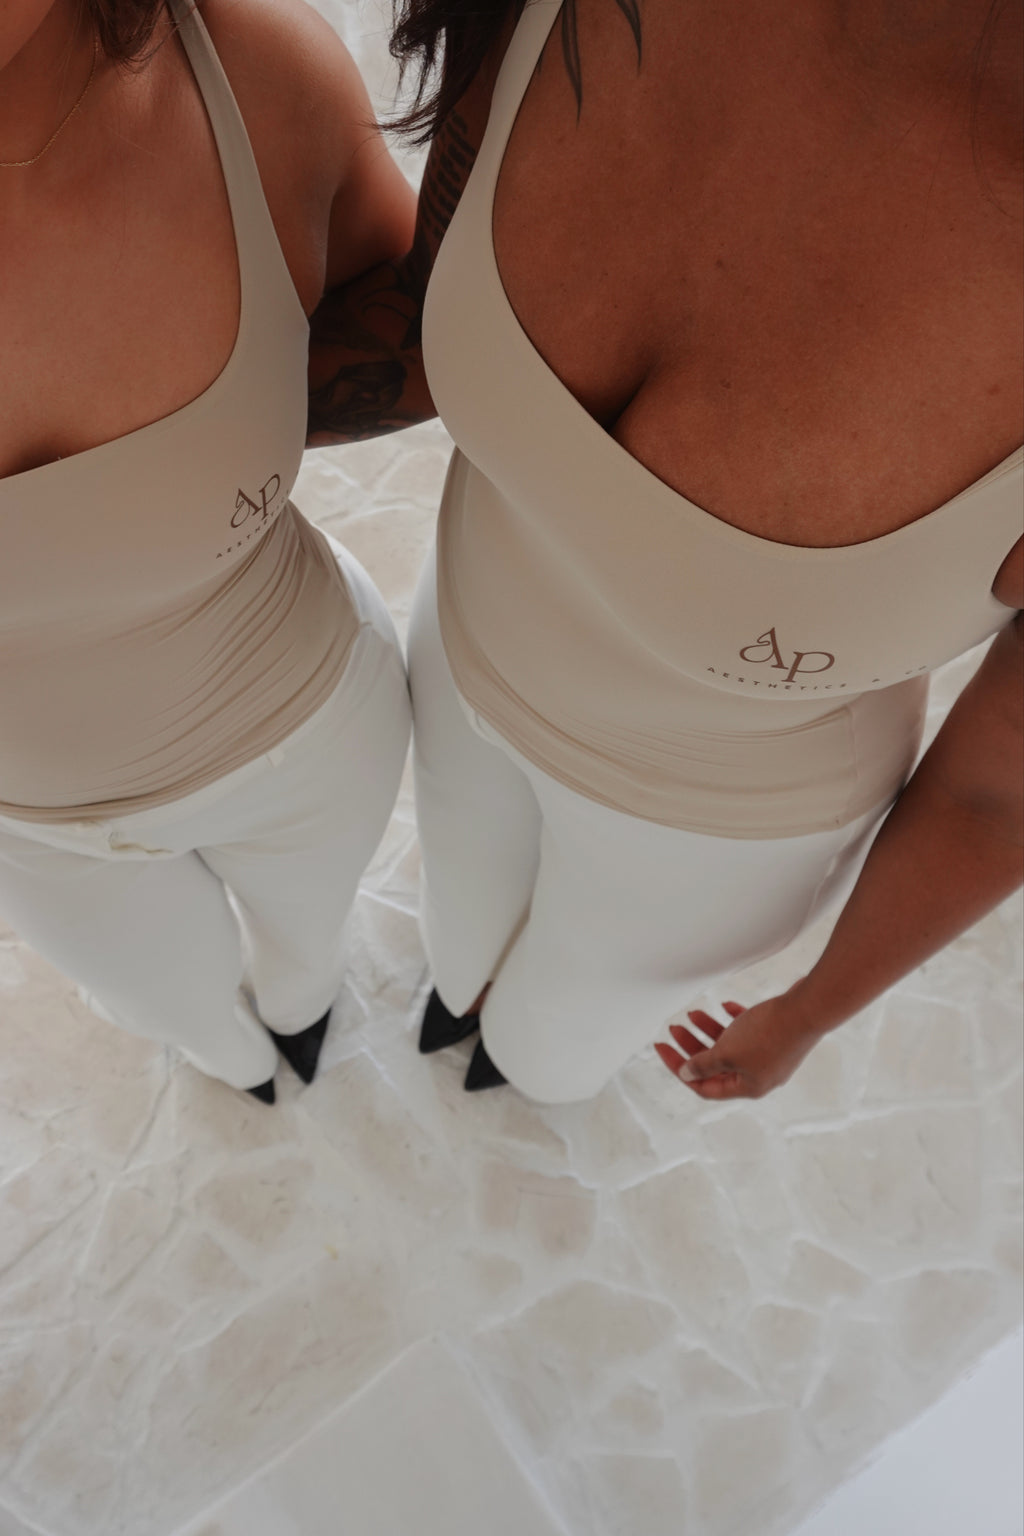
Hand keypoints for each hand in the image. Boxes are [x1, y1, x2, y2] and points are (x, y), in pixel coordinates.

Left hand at [655, 990, 822, 1100]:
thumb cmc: (769, 1034)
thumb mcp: (728, 1052)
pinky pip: (749, 1031)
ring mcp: (770, 1056)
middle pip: (716, 1065)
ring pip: (731, 1046)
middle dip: (692, 1046)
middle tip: (674, 1028)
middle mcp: (759, 1076)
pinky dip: (734, 1020)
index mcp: (747, 1087)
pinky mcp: (777, 1036)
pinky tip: (725, 1006)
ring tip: (693, 1013)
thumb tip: (686, 1073)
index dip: (680, 1068)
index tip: (662, 1047)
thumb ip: (704, 1064)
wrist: (807, 1009)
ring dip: (709, 1030)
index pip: (705, 1086)